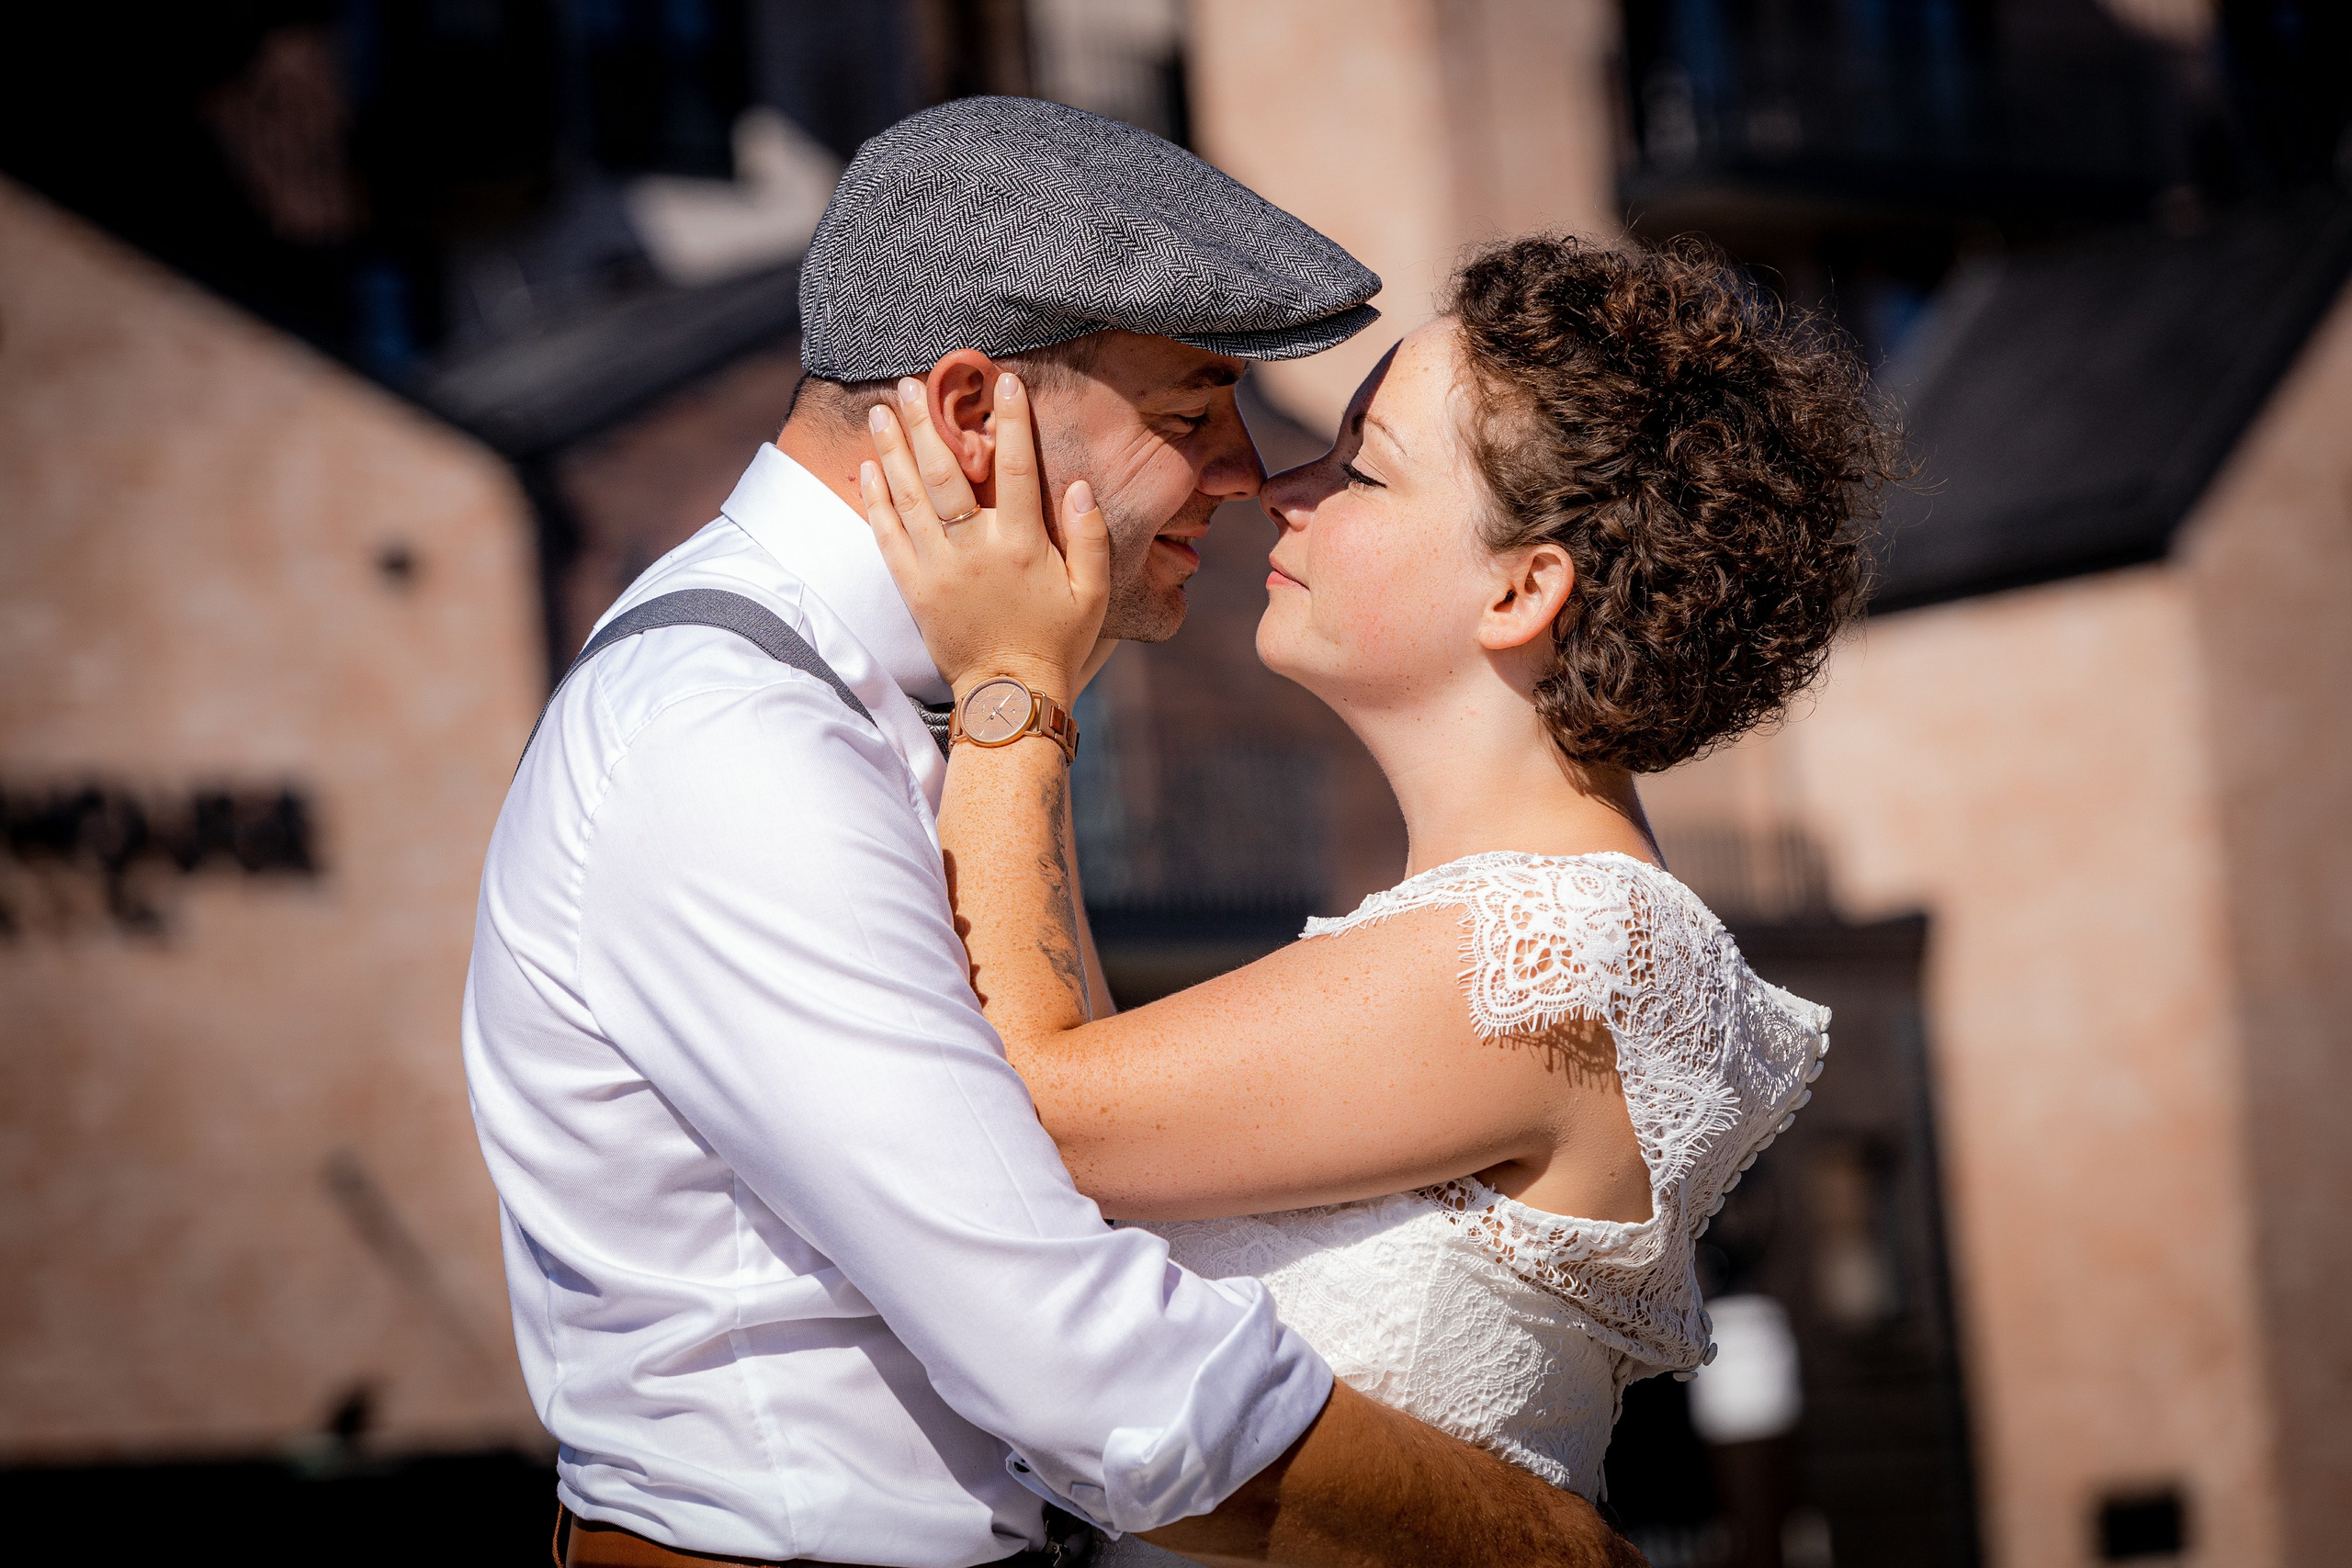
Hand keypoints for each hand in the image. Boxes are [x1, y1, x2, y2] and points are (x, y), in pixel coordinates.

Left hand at [861, 373, 1108, 700]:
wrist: (1010, 697)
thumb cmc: (1058, 642)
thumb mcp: (1093, 593)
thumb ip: (1090, 536)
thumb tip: (1079, 484)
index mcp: (1023, 545)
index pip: (1017, 468)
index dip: (1012, 422)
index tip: (1004, 382)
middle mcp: (975, 550)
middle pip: (946, 472)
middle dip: (927, 422)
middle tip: (912, 383)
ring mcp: (938, 569)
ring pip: (910, 496)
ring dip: (893, 448)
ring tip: (879, 409)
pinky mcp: (914, 588)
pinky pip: (888, 536)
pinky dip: (876, 500)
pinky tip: (868, 467)